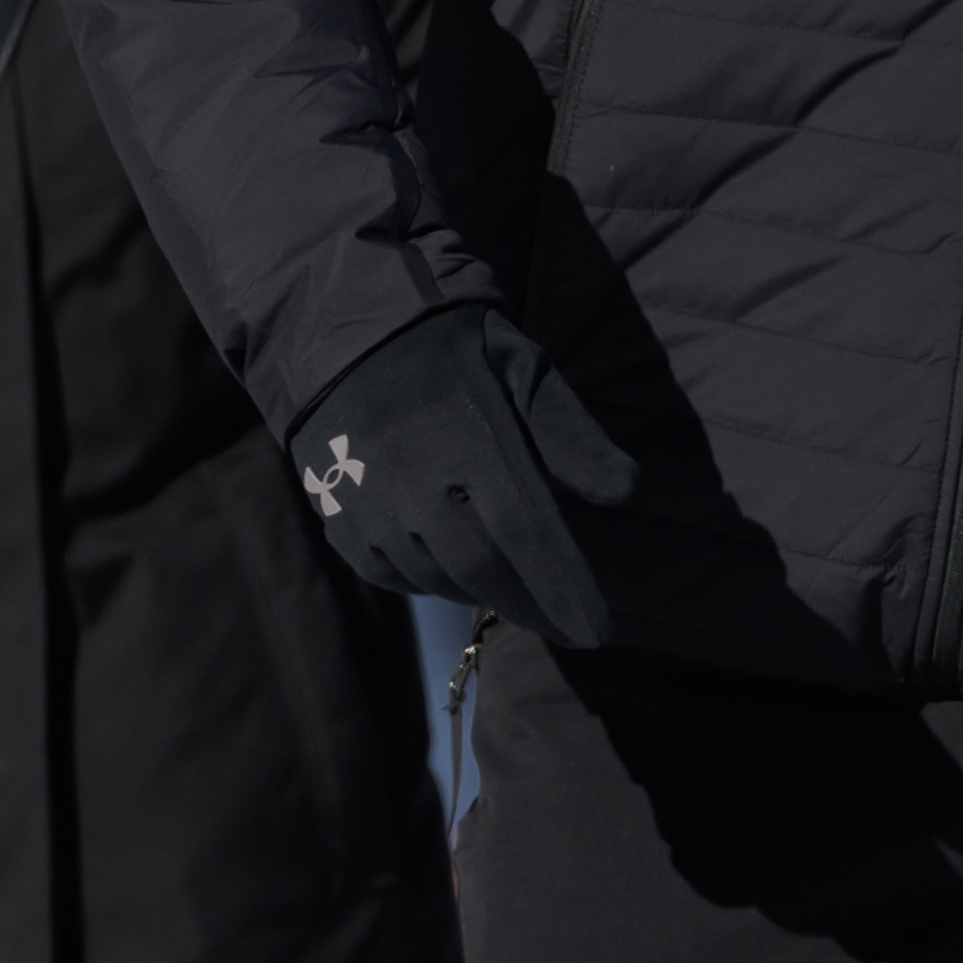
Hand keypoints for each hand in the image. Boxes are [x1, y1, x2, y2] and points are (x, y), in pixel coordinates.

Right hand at [291, 306, 638, 654]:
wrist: (344, 332)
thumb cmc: (453, 351)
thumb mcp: (521, 367)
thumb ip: (570, 431)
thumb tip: (625, 491)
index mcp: (472, 439)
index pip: (530, 535)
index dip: (565, 590)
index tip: (599, 631)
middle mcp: (415, 480)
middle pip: (483, 570)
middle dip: (531, 605)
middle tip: (565, 626)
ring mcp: (368, 503)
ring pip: (437, 578)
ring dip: (482, 590)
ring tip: (513, 586)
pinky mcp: (336, 518)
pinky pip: (391, 574)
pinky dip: (428, 582)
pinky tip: (452, 567)